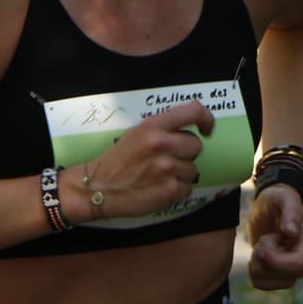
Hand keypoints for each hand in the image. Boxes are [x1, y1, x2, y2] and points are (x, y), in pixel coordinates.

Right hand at [74, 101, 215, 222]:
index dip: (206, 119)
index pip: (193, 112)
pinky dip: (176, 191)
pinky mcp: (169, 190)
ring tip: (158, 177)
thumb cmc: (117, 161)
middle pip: (196, 146)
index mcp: (153, 126)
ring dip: (180, 175)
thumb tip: (193, 128)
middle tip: (166, 161)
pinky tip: (158, 190)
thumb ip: (162, 129)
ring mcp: (167, 168)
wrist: (96, 188)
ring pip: (193, 170)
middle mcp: (162, 144)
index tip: (206, 130)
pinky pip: (187, 189)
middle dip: (185, 154)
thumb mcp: (136, 134)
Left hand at [246, 182, 302, 290]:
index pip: (298, 264)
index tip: (260, 245)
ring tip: (258, 248)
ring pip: (276, 284)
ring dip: (259, 268)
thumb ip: (290, 212)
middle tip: (259, 244)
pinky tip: (255, 258)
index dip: (275, 261)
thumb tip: (292, 233)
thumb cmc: (278, 199)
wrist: (269, 206)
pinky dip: (255, 276)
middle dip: (266, 263)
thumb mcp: (283, 198)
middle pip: (288, 277)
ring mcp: (294, 268)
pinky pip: (266, 286)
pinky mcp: (280, 274)